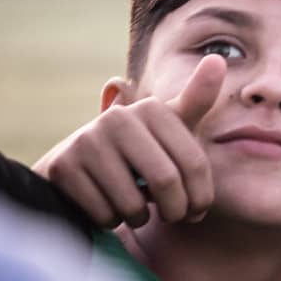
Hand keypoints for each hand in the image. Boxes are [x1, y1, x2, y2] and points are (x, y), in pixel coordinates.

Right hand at [35, 53, 223, 228]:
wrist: (78, 165)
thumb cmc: (140, 149)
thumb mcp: (171, 126)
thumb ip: (196, 100)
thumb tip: (217, 59)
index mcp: (152, 108)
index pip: (194, 163)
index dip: (201, 196)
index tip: (197, 210)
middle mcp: (118, 118)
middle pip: (166, 181)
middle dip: (175, 210)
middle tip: (173, 216)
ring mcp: (87, 140)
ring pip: (133, 202)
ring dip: (140, 218)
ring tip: (138, 210)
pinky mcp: (63, 167)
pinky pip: (103, 212)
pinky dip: (111, 221)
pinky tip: (108, 208)